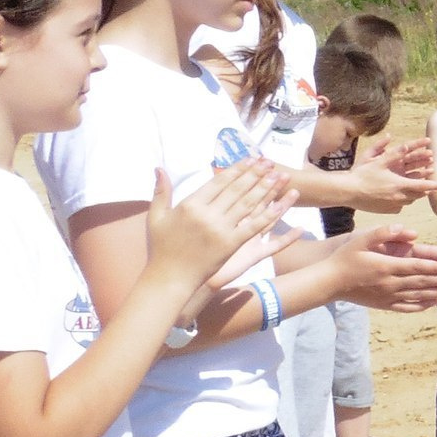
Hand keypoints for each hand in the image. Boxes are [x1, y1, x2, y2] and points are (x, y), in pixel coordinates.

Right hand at [145, 163, 294, 290]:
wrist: (170, 276)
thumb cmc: (161, 247)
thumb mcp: (156, 217)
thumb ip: (161, 191)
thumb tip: (159, 168)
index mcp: (190, 205)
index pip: (219, 182)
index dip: (237, 169)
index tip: (251, 159)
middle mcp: (207, 215)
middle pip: (237, 190)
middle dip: (256, 174)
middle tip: (270, 162)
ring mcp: (220, 230)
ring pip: (248, 204)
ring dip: (265, 188)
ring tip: (279, 176)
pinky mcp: (231, 244)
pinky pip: (253, 226)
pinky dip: (268, 215)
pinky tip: (280, 205)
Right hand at [334, 225, 436, 312]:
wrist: (328, 282)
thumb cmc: (345, 258)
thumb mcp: (361, 239)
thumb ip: (384, 232)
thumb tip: (409, 230)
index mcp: (387, 267)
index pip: (417, 267)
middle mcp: (391, 283)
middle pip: (424, 282)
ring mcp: (389, 296)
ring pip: (420, 295)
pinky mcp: (385, 305)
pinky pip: (409, 306)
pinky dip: (425, 304)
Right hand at [345, 142, 436, 209]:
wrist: (347, 192)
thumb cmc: (362, 175)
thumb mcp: (378, 161)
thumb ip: (394, 153)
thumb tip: (407, 144)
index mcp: (399, 185)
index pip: (424, 185)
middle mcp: (398, 197)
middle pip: (418, 194)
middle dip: (425, 189)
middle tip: (430, 185)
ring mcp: (392, 206)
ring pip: (410, 200)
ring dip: (414, 194)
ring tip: (414, 189)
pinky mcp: (386, 211)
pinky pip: (400, 206)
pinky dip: (402, 200)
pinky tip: (396, 195)